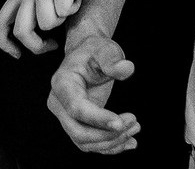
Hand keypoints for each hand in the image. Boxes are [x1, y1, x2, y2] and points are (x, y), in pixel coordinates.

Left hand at [0, 0, 97, 56]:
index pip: (0, 23)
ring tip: (69, 7)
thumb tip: (42, 18)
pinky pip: (65, 9)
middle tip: (52, 43)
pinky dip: (75, 8)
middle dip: (37, 45)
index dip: (5, 44)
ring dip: (62, 20)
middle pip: (22, 30)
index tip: (19, 53)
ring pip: (47, 22)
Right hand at [47, 35, 139, 153]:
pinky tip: (129, 142)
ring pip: (84, 142)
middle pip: (78, 132)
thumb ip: (113, 58)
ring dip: (111, 142)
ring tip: (135, 128)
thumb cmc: (96, 51)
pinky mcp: (77, 124)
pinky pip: (90, 143)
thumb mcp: (105, 48)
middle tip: (134, 123)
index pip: (77, 109)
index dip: (98, 119)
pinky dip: (109, 146)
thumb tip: (126, 69)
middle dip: (107, 134)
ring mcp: (66, 116)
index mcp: (62, 83)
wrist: (88, 56)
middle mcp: (59, 104)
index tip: (121, 122)